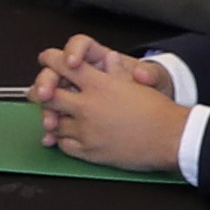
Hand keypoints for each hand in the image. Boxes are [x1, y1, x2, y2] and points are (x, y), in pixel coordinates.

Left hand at [35, 39, 192, 173]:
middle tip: (38, 92)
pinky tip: (65, 135)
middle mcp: (87, 105)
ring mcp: (86, 129)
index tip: (46, 59)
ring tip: (53, 115)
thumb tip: (108, 58)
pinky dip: (61, 139)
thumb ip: (116, 71)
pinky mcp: (89, 151)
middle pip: (48, 95)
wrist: (171, 138)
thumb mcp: (135, 83)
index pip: (62, 65)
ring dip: (52, 117)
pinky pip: (63, 144)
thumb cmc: (157, 111)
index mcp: (98, 84)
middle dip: (40, 92)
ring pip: (53, 121)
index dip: (50, 60)